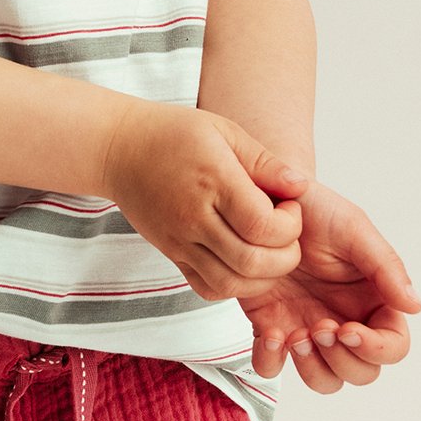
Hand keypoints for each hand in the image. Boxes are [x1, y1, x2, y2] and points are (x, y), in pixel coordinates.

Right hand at [101, 102, 315, 305]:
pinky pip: (208, 289)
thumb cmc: (174, 134)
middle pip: (253, 262)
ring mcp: (180, 241)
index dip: (290, 224)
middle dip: (286, 255)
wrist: (119, 149)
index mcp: (213, 181)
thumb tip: (300, 186)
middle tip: (285, 233)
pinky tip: (242, 262)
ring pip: (232, 284)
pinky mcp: (172, 255)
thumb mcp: (224, 131)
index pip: (263, 225)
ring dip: (263, 277)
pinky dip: (234, 286)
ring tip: (268, 250)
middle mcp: (194, 217)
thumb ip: (264, 162)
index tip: (289, 206)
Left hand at [237, 176, 420, 392]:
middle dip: (342, 360)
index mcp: (373, 301)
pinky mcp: (272, 329)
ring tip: (295, 336)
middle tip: (318, 328)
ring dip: (313, 368)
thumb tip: (415, 306)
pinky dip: (271, 362)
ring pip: (324, 380)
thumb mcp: (354, 229)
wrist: (268, 199)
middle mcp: (345, 321)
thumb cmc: (317, 211)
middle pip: (361, 373)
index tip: (348, 329)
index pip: (393, 346)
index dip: (376, 348)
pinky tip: (270, 334)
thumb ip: (385, 266)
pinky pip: (273, 367)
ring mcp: (308, 329)